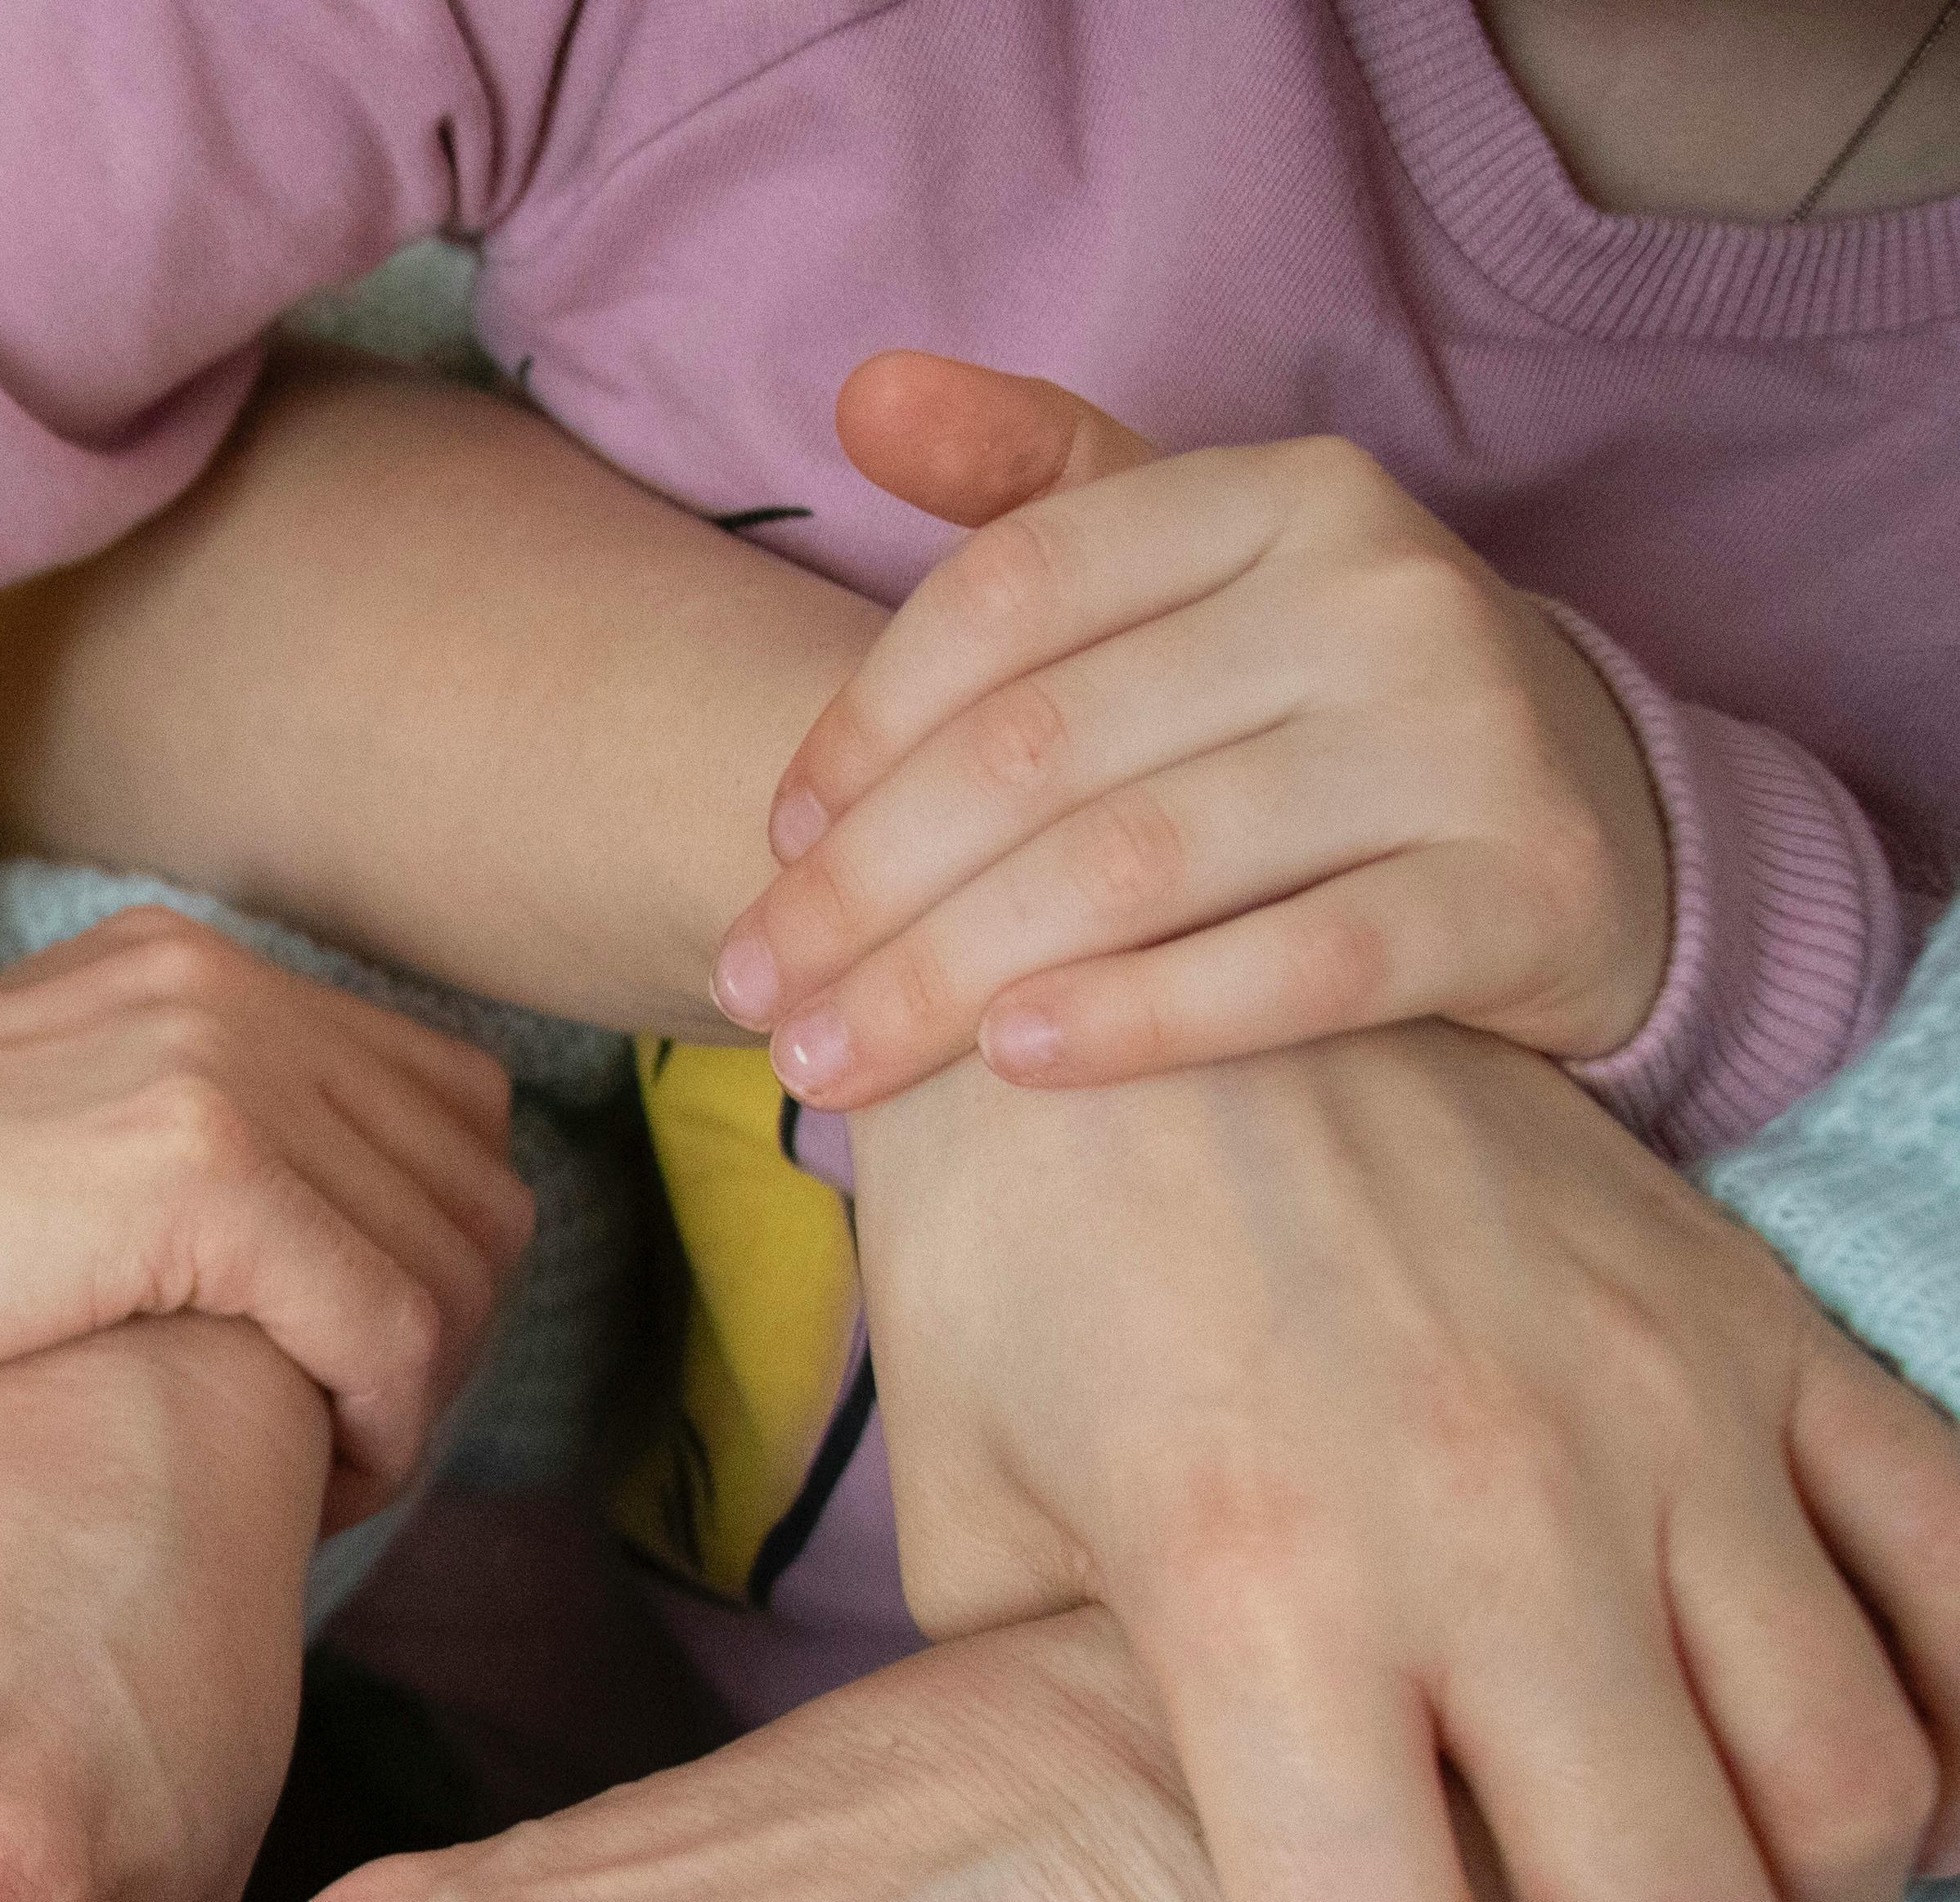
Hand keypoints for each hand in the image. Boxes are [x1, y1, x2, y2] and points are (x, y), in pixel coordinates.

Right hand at [0, 907, 522, 1525]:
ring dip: (417, 1392)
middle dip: (439, 1334)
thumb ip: (142, 1167)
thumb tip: (268, 1277)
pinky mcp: (197, 1172)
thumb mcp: (5, 1162)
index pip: (430, 1104)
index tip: (330, 1389)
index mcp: (174, 967)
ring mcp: (212, 1062)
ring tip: (313, 1481)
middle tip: (338, 1452)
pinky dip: (383, 1428)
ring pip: (457, 1254)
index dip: (418, 1264)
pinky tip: (303, 1493)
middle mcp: (215, 981)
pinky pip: (394, 1323)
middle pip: (471, 1173)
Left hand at [713, 355, 1670, 1107]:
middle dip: (868, 888)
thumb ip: (1035, 483)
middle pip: (1046, 748)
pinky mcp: (1527, 891)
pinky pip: (1297, 967)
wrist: (1592, 833)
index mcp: (1284, 494)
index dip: (863, 723)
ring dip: (949, 978)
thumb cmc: (1321, 714)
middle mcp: (1383, 591)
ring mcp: (1467, 739)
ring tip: (830, 1062)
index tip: (774, 843)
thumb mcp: (1197, 573)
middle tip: (755, 992)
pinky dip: (1139, 1019)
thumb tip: (861, 391)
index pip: (1012, 594)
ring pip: (1139, 867)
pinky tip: (1015, 1065)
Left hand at [859, 1025, 1959, 1901]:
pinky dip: (1959, 1731)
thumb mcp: (974, 1540)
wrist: (1143, 986)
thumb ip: (1080, 1752)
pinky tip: (1847, 1787)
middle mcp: (1494, 1530)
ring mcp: (1668, 1427)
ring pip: (1865, 1801)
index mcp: (1258, 1600)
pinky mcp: (1773, 1345)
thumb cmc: (1024, 1276)